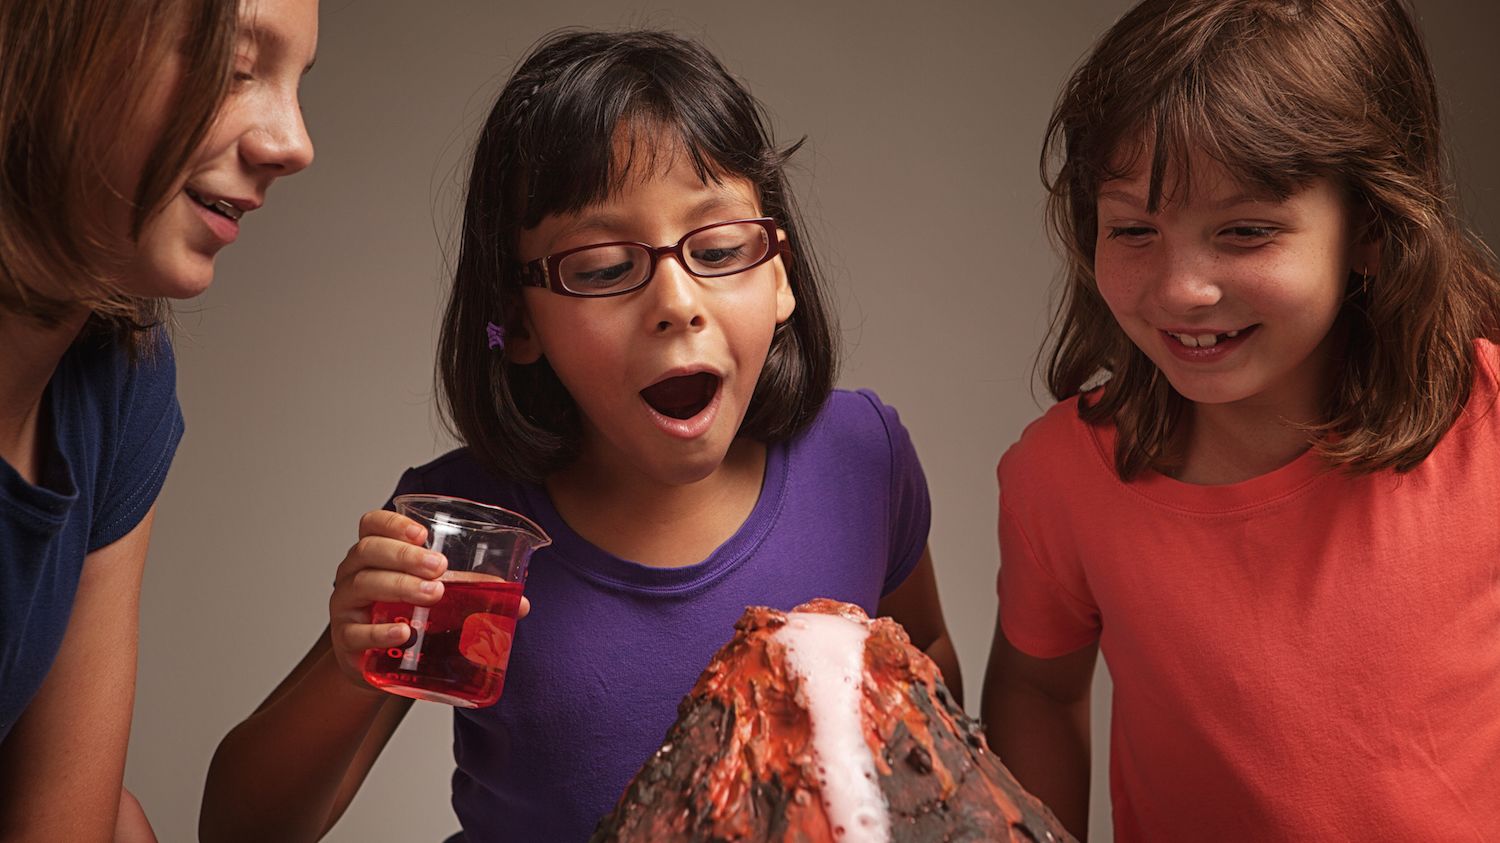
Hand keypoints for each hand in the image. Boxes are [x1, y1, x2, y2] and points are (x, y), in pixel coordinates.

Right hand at [328, 510, 532, 689]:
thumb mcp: (437, 599)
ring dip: (400, 586)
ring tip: (433, 595)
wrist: (380, 667)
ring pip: (363, 585)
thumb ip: (471, 593)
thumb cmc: (407, 618)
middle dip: (405, 556)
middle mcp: (354, 575)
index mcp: (375, 555)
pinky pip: (356, 632)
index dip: (393, 524)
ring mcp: (346, 607)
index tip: (423, 534)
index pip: (371, 525)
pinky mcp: (346, 642)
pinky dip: (380, 632)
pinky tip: (403, 633)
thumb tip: (521, 604)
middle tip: (440, 568)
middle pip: (369, 552)